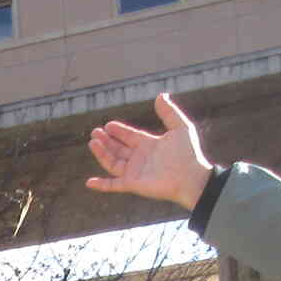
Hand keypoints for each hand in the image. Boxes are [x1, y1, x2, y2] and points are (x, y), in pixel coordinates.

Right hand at [85, 92, 213, 209]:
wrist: (191, 176)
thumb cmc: (189, 153)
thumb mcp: (181, 127)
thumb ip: (170, 112)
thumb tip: (160, 95)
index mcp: (149, 144)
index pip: (129, 136)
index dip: (119, 131)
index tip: (108, 125)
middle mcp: (140, 158)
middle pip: (118, 148)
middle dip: (106, 140)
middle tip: (95, 132)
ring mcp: (135, 172)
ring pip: (112, 162)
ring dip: (102, 153)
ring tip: (93, 142)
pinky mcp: (133, 184)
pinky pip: (113, 185)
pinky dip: (101, 185)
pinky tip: (89, 182)